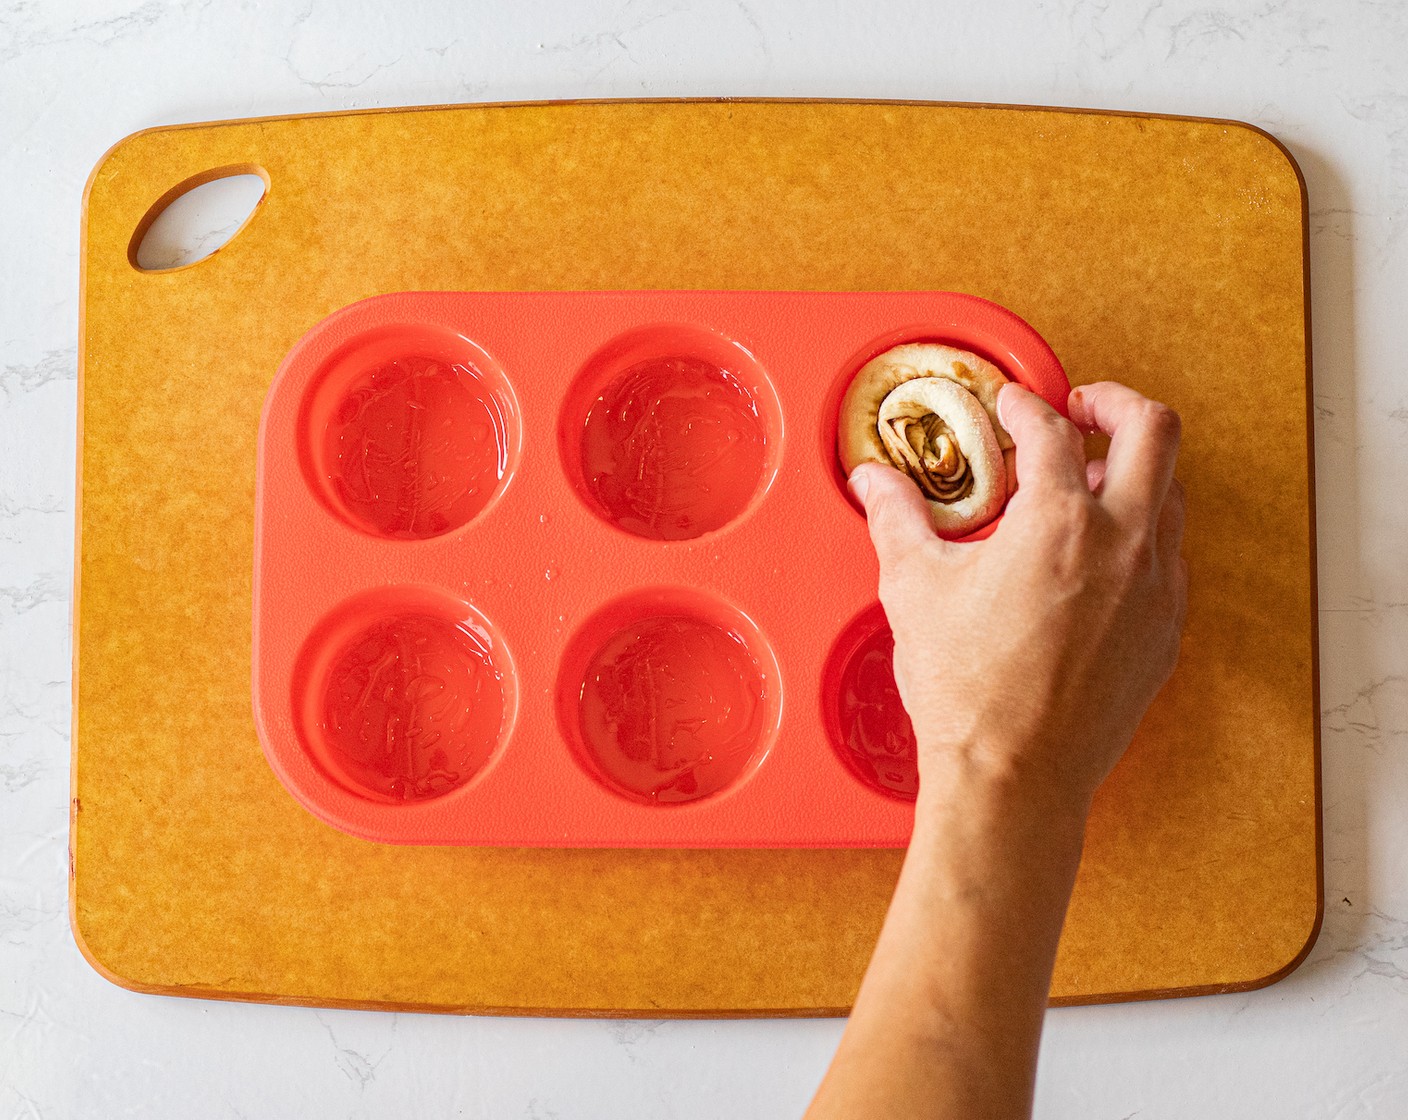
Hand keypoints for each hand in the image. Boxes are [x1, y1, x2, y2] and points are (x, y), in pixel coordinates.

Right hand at [847, 380, 1187, 814]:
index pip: (1051, 428)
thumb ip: (897, 519)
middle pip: (1152, 431)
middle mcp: (1123, 546)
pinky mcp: (1165, 632)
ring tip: (1085, 484)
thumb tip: (873, 482)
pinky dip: (1139, 535)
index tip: (1011, 404)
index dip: (1024, 403)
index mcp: (1059, 523)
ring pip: (1171, 493)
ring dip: (1132, 472)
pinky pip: (1169, 557)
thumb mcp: (915, 588)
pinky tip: (1096, 558)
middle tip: (1079, 409)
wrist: (1013, 778)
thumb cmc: (968, 694)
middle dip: (1113, 405)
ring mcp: (1155, 590)